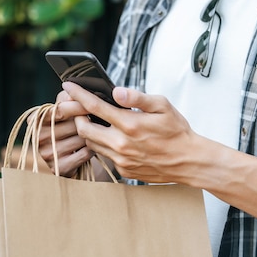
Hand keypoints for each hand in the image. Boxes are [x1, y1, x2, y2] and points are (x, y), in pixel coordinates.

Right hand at [38, 88, 92, 176]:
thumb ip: (65, 98)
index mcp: (36, 120)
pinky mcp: (60, 168)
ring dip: (93, 134)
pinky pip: (84, 153)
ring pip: (81, 138)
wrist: (62, 159)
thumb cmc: (64, 128)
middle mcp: (38, 138)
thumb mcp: (60, 110)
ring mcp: (48, 154)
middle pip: (73, 124)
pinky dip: (92, 148)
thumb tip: (74, 90)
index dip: (78, 105)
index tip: (93, 102)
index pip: (60, 110)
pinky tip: (93, 145)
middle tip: (101, 117)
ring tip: (97, 131)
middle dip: (89, 120)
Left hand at [64, 82, 196, 183]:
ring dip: (88, 131)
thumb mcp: (162, 105)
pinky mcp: (123, 170)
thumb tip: (117, 92)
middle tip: (80, 107)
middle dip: (77, 116)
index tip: (68, 87)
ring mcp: (121, 159)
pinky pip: (105, 155)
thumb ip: (137, 98)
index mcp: (129, 124)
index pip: (94, 107)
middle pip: (83, 129)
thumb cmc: (177, 131)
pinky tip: (112, 137)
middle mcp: (121, 144)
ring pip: (91, 144)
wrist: (188, 161)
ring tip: (95, 121)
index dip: (78, 95)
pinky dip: (103, 144)